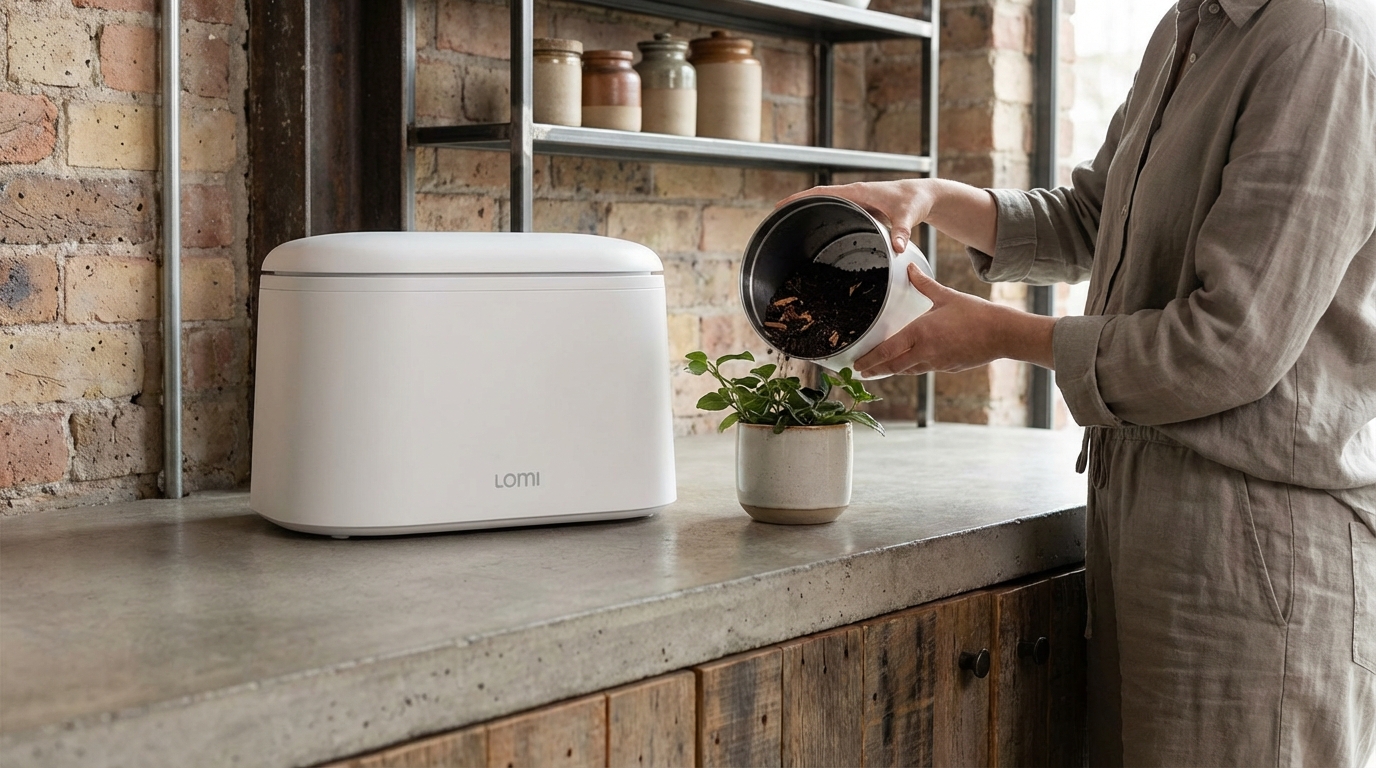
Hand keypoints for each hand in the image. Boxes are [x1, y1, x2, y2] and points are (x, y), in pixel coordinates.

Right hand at [777, 178, 998, 255]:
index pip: (822, 192)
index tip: (780, 205)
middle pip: (817, 199)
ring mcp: (856, 202)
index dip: (800, 198)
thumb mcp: (909, 215)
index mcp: (858, 192)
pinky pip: (836, 214)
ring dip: (808, 214)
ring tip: (787, 229)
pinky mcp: (860, 210)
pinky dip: (823, 220)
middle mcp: (853, 195)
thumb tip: (896, 247)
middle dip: (796, 206)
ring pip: (826, 206)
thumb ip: (902, 230)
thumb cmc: (915, 201)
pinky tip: (815, 236)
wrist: (925, 197)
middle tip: (774, 219)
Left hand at [855, 264, 1056, 375]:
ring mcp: (937, 363)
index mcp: (920, 333)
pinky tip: (909, 364)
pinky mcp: (948, 368)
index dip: (870, 360)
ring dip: (893, 370)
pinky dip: (912, 368)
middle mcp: (925, 352)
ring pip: (908, 370)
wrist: (1002, 334)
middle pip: (893, 366)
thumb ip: (924, 284)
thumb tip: (909, 268)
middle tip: (860, 373)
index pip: (887, 351)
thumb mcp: (946, 296)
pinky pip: (924, 369)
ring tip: (879, 370)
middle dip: (875, 370)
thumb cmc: (976, 313)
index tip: (856, 365)